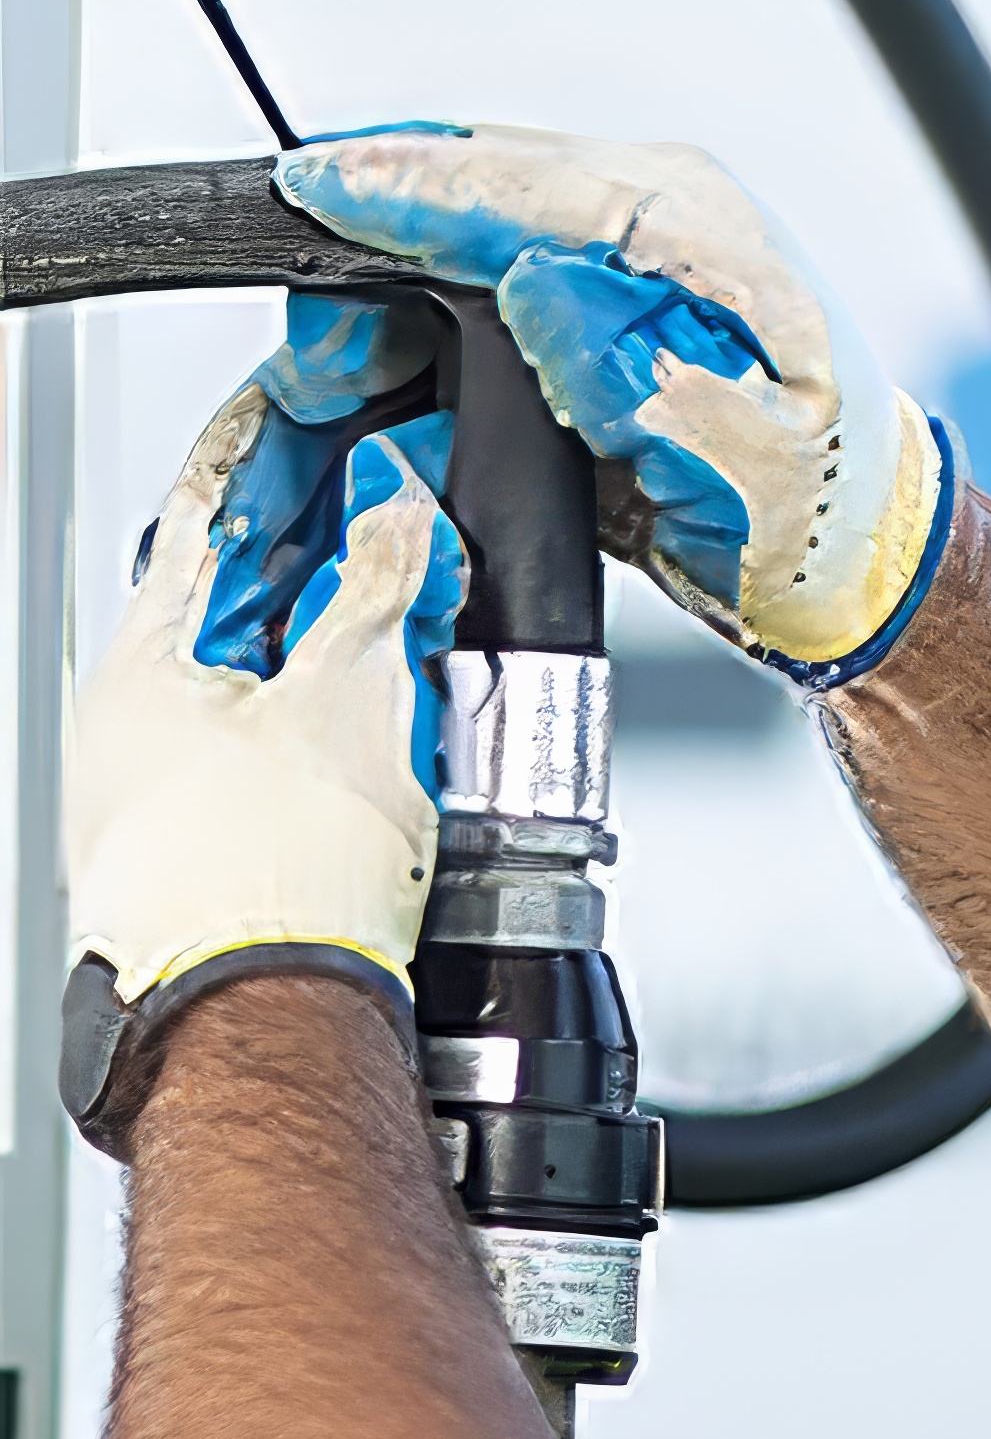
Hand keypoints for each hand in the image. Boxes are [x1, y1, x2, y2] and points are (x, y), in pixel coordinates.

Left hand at [64, 390, 465, 1143]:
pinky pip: (271, 749)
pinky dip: (327, 710)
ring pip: (257, 676)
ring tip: (410, 605)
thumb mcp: (349, 693)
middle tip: (391, 498)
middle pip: (234, 594)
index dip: (272, 447)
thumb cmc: (270, 884)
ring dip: (332, 631)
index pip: (207, 512)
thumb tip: (393, 511)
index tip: (314, 406)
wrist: (269, 1032)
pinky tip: (389, 714)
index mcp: (140, 666)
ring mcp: (165, 798)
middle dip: (320, 540)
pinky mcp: (214, 855)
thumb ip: (376, 584)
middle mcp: (132, 730)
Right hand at [273, 126, 952, 674]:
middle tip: (313, 348)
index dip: (409, 185)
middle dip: (370, 246)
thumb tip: (541, 278)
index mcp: (698, 237)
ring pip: (463, 228)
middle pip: (476, 186)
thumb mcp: (738, 455)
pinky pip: (476, 274)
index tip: (316, 190)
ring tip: (329, 376)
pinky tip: (375, 370)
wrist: (847, 554)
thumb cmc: (813, 511)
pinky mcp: (590, 297)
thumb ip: (639, 367)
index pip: (526, 182)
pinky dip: (411, 319)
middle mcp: (657, 220)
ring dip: (381, 292)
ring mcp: (620, 253)